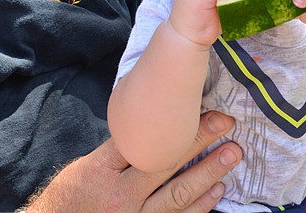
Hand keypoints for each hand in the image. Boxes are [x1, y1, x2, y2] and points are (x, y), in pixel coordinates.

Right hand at [25, 111, 242, 211]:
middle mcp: (120, 195)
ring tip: (232, 153)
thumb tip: (150, 121)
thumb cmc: (73, 196)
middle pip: (165, 163)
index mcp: (101, 170)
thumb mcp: (86, 166)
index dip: (171, 122)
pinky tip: (218, 188)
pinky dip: (200, 205)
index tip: (194, 103)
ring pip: (178, 194)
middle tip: (224, 122)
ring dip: (209, 172)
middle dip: (198, 140)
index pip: (141, 141)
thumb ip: (118, 149)